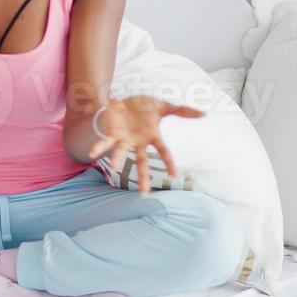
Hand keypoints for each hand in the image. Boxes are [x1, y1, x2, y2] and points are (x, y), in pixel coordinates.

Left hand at [86, 95, 203, 193]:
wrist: (123, 102)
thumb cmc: (144, 108)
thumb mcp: (163, 106)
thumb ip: (182, 111)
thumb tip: (205, 113)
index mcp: (152, 136)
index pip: (163, 151)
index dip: (169, 163)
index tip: (175, 176)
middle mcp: (138, 142)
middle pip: (141, 162)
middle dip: (142, 177)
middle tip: (143, 194)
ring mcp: (124, 139)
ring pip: (121, 152)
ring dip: (116, 159)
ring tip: (113, 167)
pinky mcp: (112, 134)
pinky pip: (105, 142)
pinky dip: (98, 147)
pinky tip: (91, 154)